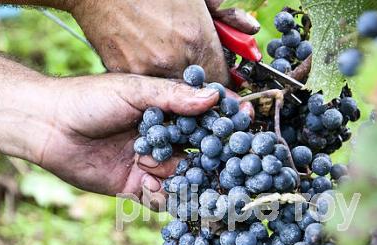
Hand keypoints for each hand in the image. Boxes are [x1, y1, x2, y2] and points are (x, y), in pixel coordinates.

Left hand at [37, 74, 219, 208]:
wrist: (48, 127)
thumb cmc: (89, 100)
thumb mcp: (133, 90)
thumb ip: (173, 97)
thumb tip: (214, 98)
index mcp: (166, 113)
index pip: (203, 120)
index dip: (223, 124)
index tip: (245, 124)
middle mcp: (163, 140)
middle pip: (199, 154)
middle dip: (216, 163)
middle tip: (235, 170)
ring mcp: (151, 165)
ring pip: (184, 180)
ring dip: (193, 186)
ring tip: (204, 191)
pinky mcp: (136, 188)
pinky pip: (161, 199)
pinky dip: (164, 199)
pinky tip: (155, 189)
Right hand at [70, 0, 258, 84]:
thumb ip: (227, 16)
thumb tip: (250, 30)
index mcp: (196, 39)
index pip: (220, 85)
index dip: (221, 87)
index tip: (219, 85)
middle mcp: (174, 61)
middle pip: (198, 96)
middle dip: (201, 91)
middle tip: (196, 79)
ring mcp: (148, 72)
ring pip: (173, 96)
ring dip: (178, 89)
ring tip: (172, 70)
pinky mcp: (126, 77)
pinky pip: (149, 91)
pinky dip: (155, 85)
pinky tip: (152, 67)